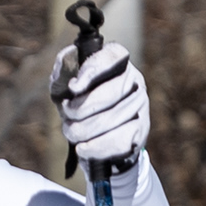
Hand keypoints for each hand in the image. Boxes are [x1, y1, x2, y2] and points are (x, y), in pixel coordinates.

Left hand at [49, 38, 150, 167]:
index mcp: (117, 61)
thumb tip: (65, 59)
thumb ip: (63, 72)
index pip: (111, 57)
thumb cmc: (79, 103)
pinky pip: (118, 141)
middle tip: (67, 114)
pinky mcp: (142, 130)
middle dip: (82, 108)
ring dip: (84, 130)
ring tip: (71, 132)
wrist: (96, 136)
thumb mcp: (65, 85)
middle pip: (110, 93)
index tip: (73, 87)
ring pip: (111, 120)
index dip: (92, 70)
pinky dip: (96, 147)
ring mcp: (141, 106)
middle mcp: (135, 80)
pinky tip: (83, 148)